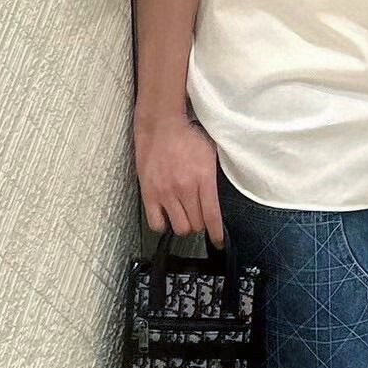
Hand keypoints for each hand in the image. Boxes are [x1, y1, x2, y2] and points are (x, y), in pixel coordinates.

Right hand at [134, 112, 224, 247]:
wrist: (162, 125)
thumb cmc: (189, 136)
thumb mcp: (211, 153)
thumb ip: (214, 178)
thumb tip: (219, 201)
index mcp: (203, 178)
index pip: (212, 216)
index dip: (217, 234)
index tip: (219, 242)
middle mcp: (184, 189)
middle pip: (196, 225)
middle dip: (201, 225)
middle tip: (200, 218)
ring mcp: (165, 193)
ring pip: (178, 228)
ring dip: (184, 226)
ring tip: (185, 216)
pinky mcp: (148, 194)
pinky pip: (156, 223)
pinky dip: (163, 225)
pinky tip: (168, 216)